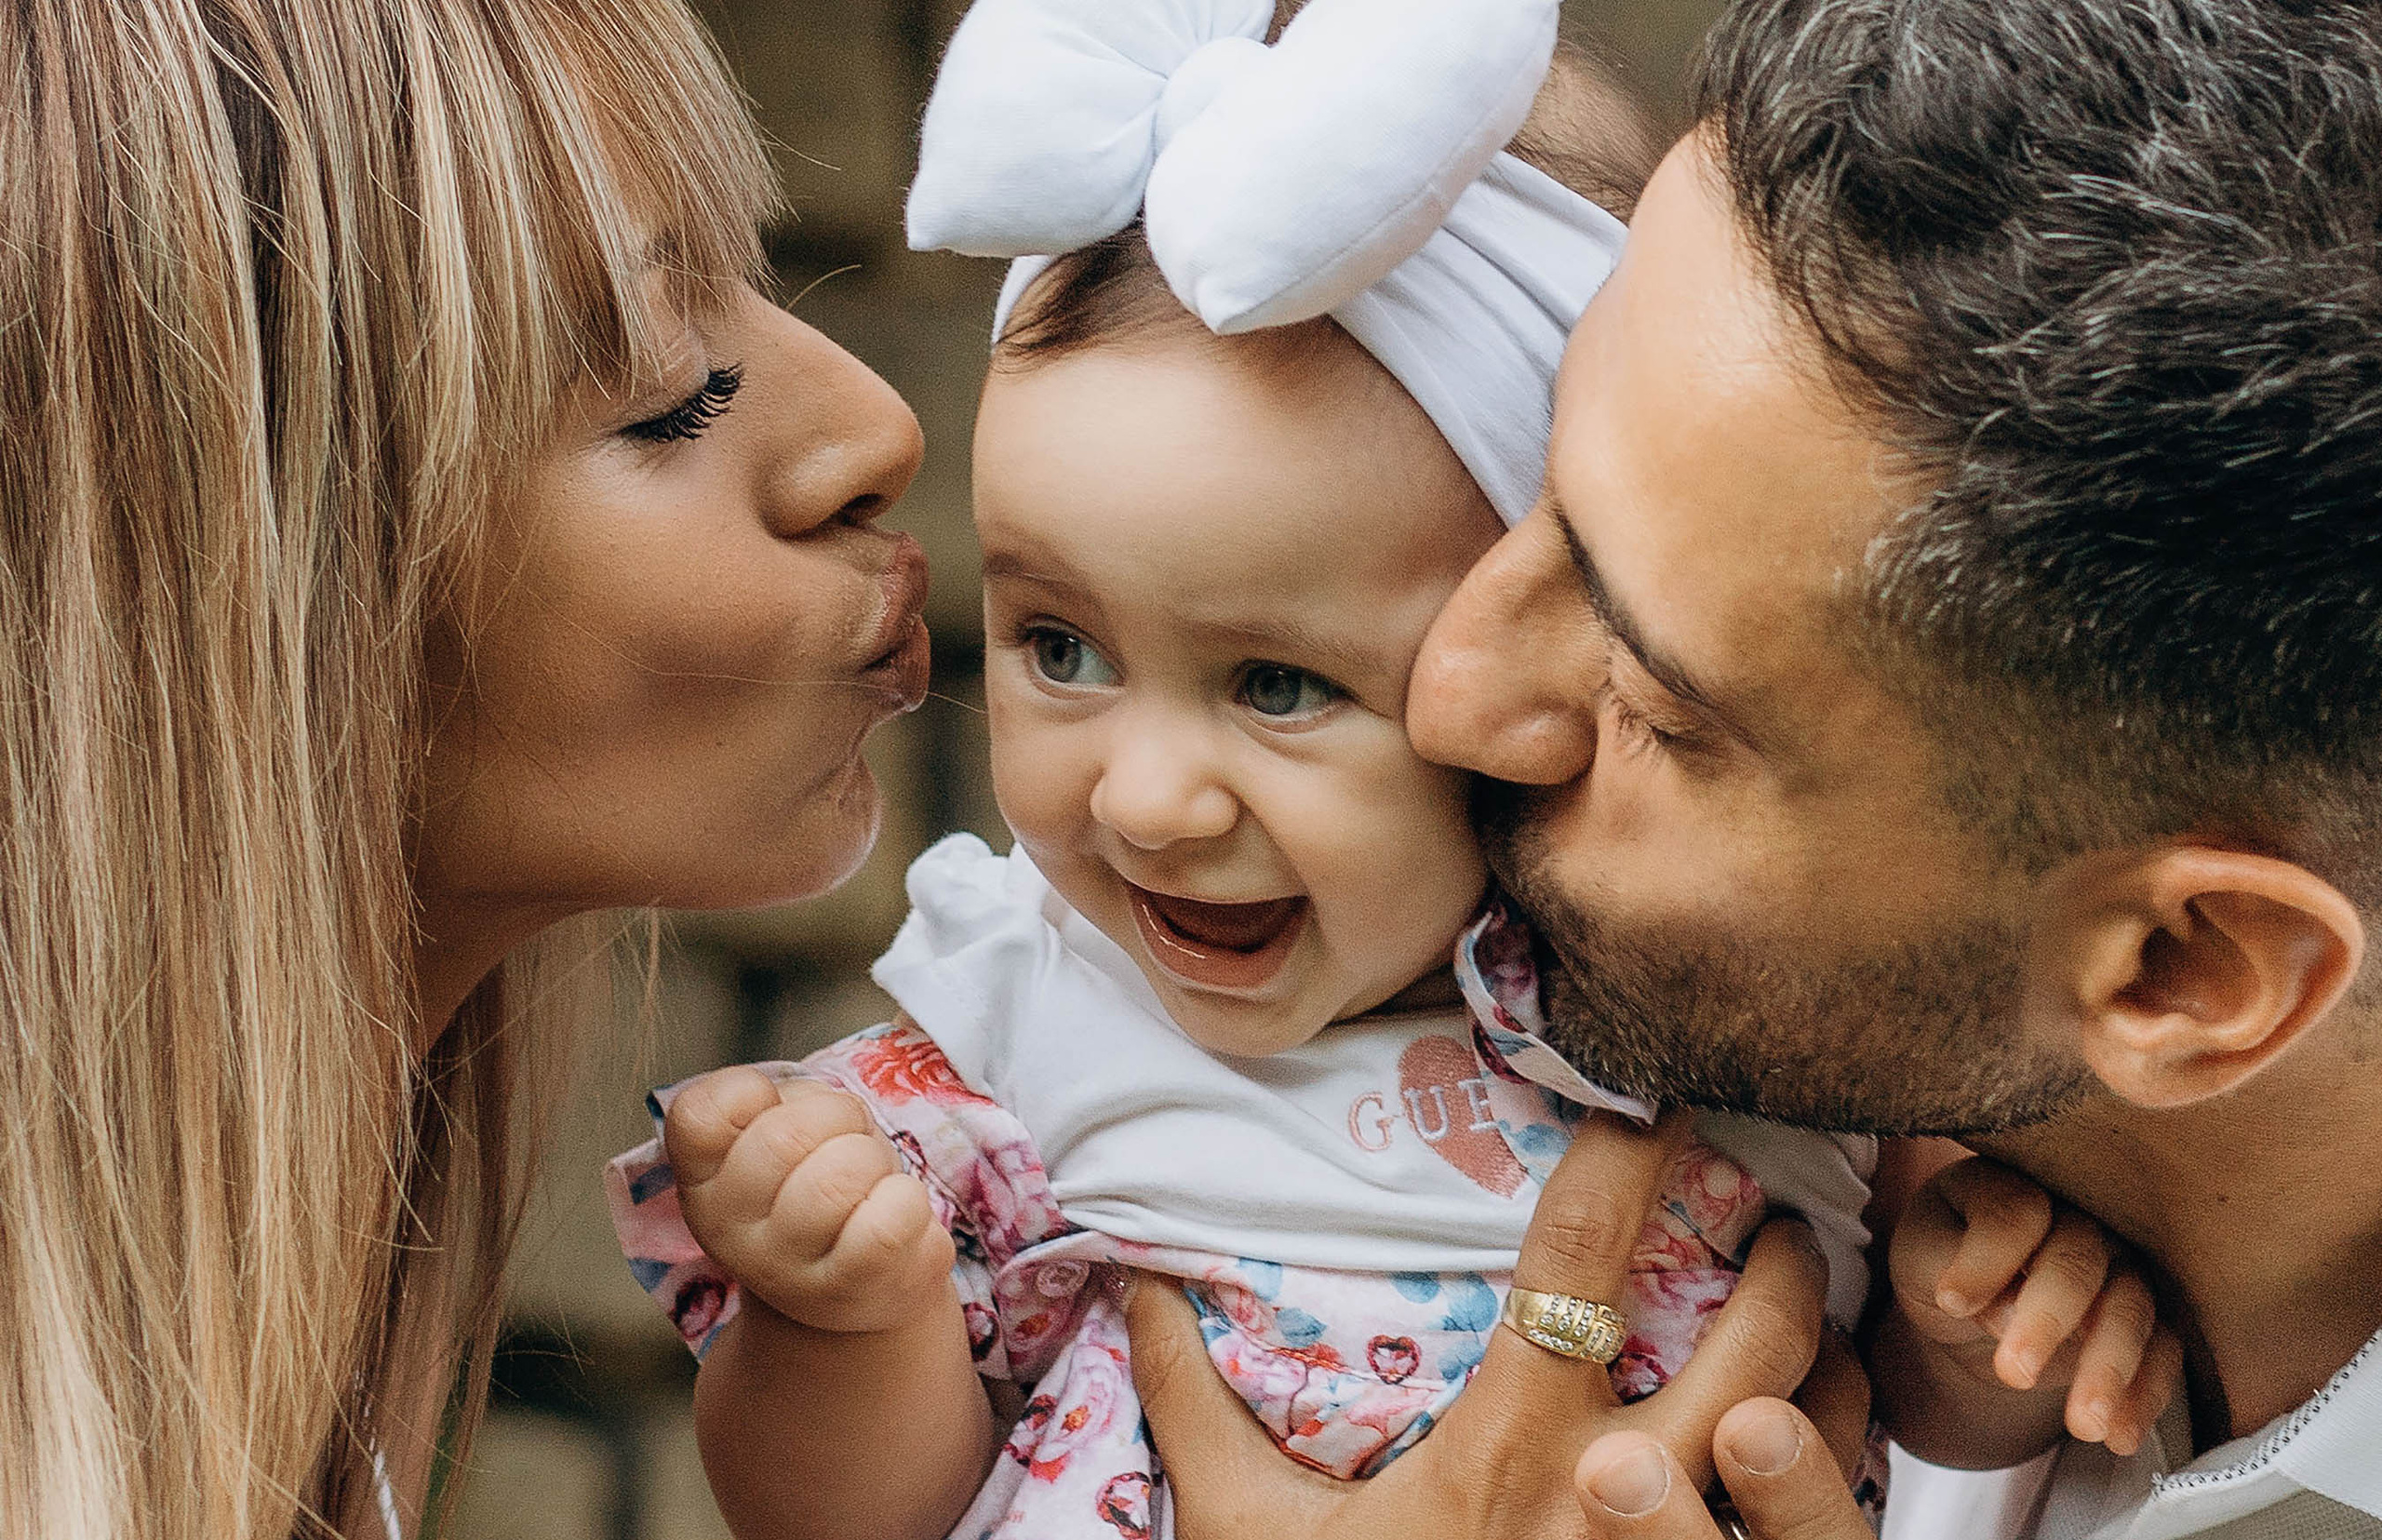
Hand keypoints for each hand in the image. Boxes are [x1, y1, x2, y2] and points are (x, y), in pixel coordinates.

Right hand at [664, 1067, 953, 1332]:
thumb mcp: (781, 1136)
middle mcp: (728, 1231)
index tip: (779, 1113)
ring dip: (875, 1159)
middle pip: (786, 1135)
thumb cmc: (820, 1187)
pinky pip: (891, 1218)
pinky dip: (907, 1199)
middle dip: (839, 1116)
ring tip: (869, 1184)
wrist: (858, 1285)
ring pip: (844, 1172)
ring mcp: (784, 1270)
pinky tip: (893, 1216)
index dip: (752, 1092)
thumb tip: (808, 1103)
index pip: (700, 1115)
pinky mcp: (849, 1290)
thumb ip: (778, 1105)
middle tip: (846, 1143)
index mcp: (703, 1180)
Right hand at [1124, 1109, 1833, 1539]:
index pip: (1580, 1256)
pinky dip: (1838, 1459)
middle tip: (1773, 1210)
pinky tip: (1814, 1424)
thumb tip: (1138, 1285)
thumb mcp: (1247, 1535)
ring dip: (1827, 1358)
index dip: (1625, 1149)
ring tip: (1813, 1308)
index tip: (1651, 1085)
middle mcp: (1616, 1502)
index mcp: (1507, 1451)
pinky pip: (1817, 1533)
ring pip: (1813, 1436)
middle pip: (1749, 1343)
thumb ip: (1194, 1407)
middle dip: (1780, 1257)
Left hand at [1889, 1156, 2181, 1454]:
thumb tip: (2003, 1313)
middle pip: (2078, 1259)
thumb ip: (1950, 1269)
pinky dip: (2144, 1396)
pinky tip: (2119, 1438)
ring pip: (2132, 1307)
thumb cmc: (1940, 1262)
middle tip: (2013, 1373)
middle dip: (2048, 1318)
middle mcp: (2077, 1216)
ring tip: (2083, 1426)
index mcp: (2011, 1186)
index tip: (1951, 1302)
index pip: (2012, 1213)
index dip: (1985, 1257)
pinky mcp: (2146, 1314)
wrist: (1972, 1301)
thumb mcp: (1920, 1258)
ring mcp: (2119, 1263)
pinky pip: (2162, 1350)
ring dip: (2109, 1368)